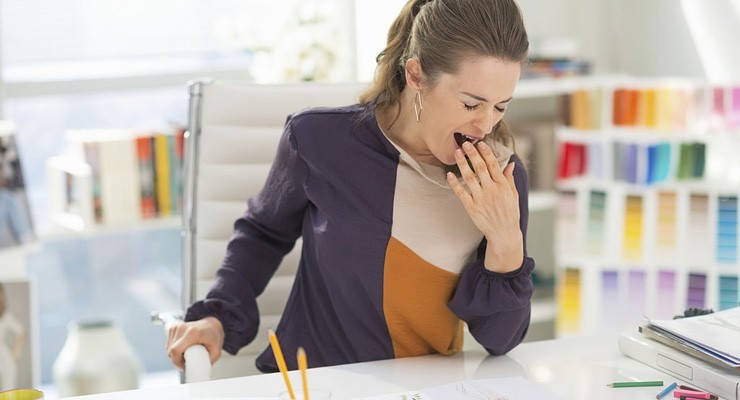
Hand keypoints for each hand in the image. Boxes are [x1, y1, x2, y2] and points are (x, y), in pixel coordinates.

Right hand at [167, 316, 224, 369]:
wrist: (211, 325)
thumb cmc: (214, 336)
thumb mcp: (216, 351)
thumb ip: (207, 362)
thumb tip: (199, 372)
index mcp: (192, 332)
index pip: (175, 350)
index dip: (178, 362)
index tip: (185, 365)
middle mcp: (182, 328)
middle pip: (170, 351)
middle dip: (177, 360)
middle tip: (188, 361)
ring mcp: (176, 326)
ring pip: (168, 348)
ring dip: (175, 355)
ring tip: (187, 354)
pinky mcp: (172, 327)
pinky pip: (168, 344)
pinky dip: (174, 349)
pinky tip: (183, 348)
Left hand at [447, 141, 523, 272]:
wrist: (504, 233)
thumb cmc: (510, 214)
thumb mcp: (514, 195)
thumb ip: (509, 179)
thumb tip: (510, 163)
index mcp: (503, 186)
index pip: (493, 165)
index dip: (486, 153)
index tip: (480, 143)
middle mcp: (492, 191)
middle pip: (480, 168)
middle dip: (472, 154)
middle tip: (465, 143)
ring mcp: (481, 199)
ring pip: (470, 177)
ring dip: (462, 164)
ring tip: (457, 153)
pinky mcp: (472, 208)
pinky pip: (461, 193)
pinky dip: (455, 183)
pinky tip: (449, 174)